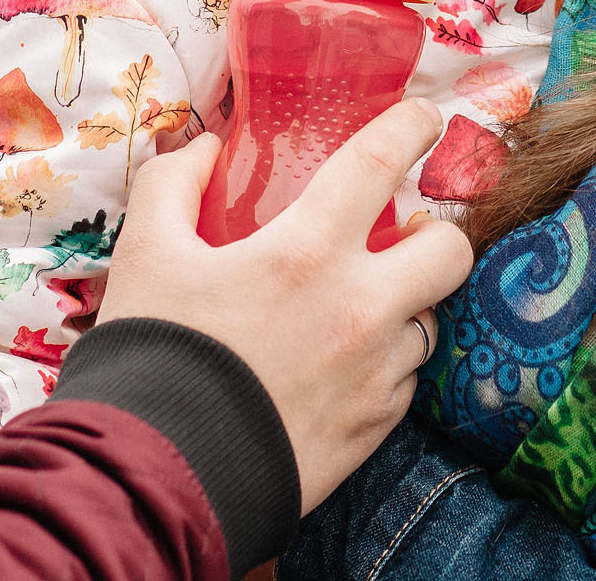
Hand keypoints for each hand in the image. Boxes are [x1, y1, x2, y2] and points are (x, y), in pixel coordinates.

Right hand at [97, 99, 473, 513]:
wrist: (163, 477)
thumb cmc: (154, 355)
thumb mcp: (145, 252)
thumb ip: (174, 184)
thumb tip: (206, 148)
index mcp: (309, 252)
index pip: (382, 162)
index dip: (412, 128)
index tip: (424, 119)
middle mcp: (361, 309)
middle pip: (449, 250)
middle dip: (435, 232)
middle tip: (399, 233)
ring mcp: (376, 374)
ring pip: (428, 319)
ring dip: (402, 304)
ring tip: (354, 305)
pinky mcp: (375, 428)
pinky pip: (403, 380)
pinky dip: (382, 363)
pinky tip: (338, 364)